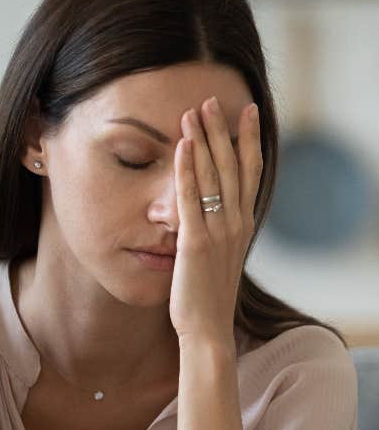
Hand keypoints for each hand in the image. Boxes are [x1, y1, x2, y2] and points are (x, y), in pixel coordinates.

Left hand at [169, 97, 261, 344]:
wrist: (207, 329)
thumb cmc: (207, 296)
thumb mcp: (219, 257)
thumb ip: (218, 232)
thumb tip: (211, 214)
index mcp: (243, 225)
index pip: (249, 173)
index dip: (248, 141)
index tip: (246, 113)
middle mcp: (235, 223)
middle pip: (231, 166)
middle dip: (221, 131)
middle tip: (212, 101)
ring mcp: (217, 231)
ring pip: (212, 176)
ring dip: (202, 141)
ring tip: (193, 112)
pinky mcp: (195, 242)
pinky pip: (190, 198)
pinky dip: (186, 169)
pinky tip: (181, 146)